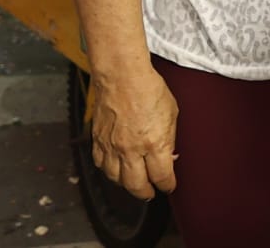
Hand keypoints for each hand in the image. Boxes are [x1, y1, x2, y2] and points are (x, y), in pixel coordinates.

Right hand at [88, 67, 178, 199]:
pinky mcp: (98, 141)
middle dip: (146, 193)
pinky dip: (109, 171)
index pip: (161, 176)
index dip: (167, 185)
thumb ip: (169, 138)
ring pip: (116, 179)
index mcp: (154, 143)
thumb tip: (169, 154)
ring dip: (126, 184)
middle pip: (136, 185)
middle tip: (151, 193)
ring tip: (134, 183)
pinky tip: (115, 169)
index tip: (169, 186)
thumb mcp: (172, 113)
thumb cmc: (149, 89)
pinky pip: (101, 165)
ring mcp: (112, 147)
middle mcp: (131, 150)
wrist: (121, 76)